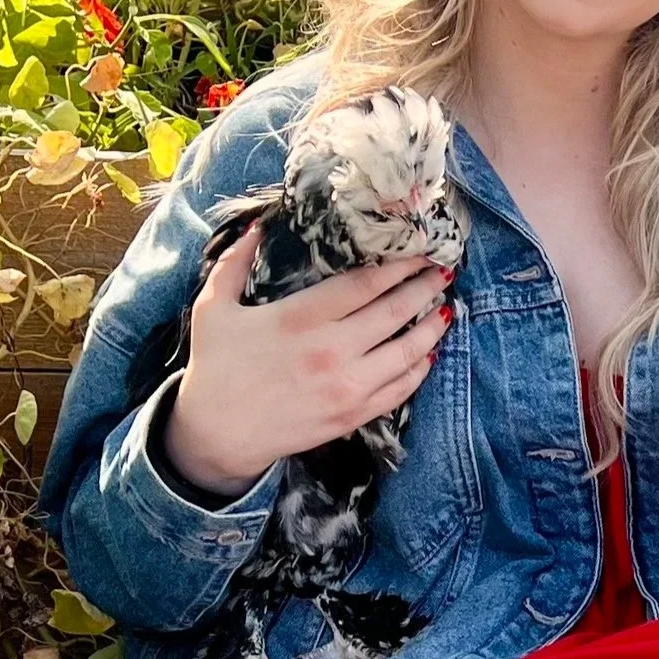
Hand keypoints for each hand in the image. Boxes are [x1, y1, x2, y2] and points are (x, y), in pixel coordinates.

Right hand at [163, 226, 452, 499]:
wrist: (216, 434)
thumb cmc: (215, 365)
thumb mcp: (214, 306)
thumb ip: (235, 261)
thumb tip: (258, 224)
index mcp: (301, 317)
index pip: (366, 285)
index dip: (399, 267)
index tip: (420, 253)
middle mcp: (331, 350)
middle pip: (394, 312)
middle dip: (423, 289)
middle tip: (443, 273)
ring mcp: (346, 386)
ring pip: (406, 352)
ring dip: (430, 329)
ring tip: (444, 310)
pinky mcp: (352, 415)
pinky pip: (399, 390)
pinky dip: (418, 370)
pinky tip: (427, 355)